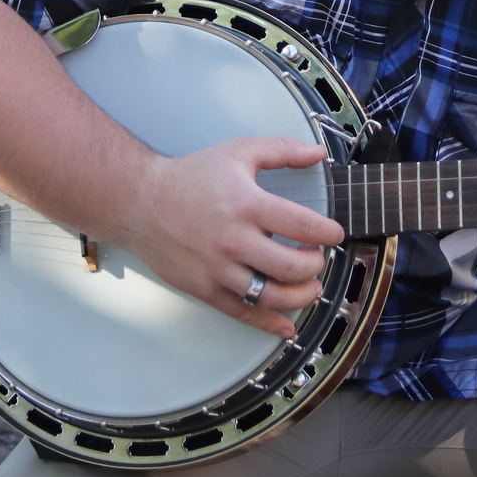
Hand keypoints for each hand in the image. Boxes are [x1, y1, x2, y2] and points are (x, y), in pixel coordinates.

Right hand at [119, 135, 344, 339]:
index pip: (303, 226)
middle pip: (292, 267)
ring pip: (271, 296)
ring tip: (310, 287)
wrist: (141, 201)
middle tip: (317, 257)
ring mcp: (219, 270)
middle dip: (315, 265)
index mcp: (247, 205)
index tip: (335, 234)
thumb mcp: (238, 151)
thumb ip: (281, 150)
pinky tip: (287, 326)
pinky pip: (244, 314)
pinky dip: (270, 324)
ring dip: (301, 296)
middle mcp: (234, 241)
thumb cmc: (191, 176)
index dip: (328, 234)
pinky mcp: (205, 289)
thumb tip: (318, 153)